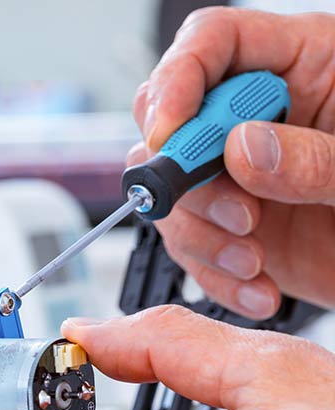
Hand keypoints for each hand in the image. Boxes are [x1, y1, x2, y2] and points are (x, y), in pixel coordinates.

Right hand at [131, 7, 334, 318]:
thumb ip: (315, 157)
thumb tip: (243, 150)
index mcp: (303, 65)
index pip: (213, 44)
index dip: (177, 82)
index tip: (169, 137)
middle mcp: (258, 120)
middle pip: (173, 124)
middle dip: (183, 175)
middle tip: (233, 212)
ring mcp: (238, 180)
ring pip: (171, 196)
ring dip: (202, 236)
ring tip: (253, 259)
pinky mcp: (231, 232)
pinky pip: (191, 251)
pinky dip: (216, 277)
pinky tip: (259, 289)